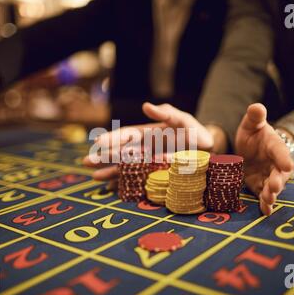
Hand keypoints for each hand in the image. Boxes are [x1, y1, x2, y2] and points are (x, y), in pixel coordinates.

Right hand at [83, 102, 216, 181]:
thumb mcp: (184, 120)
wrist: (208, 152)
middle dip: (103, 156)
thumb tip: (146, 106)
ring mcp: (146, 163)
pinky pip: (135, 180)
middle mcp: (143, 148)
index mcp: (147, 133)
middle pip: (119, 152)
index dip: (112, 138)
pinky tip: (110, 188)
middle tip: (86, 161)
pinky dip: (123, 183)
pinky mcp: (152, 175)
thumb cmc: (196, 133)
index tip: (98, 142)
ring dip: (109, 171)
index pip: (126, 136)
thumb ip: (168, 113)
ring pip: (124, 167)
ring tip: (93, 176)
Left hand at [235, 103, 293, 215]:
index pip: (280, 151)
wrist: (250, 150)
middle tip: (274, 186)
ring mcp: (268, 177)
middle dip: (278, 180)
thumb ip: (255, 117)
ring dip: (271, 193)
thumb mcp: (252, 124)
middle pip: (279, 173)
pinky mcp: (260, 187)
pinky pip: (264, 196)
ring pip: (273, 187)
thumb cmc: (253, 135)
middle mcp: (275, 164)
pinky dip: (265, 204)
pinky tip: (266, 211)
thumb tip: (256, 107)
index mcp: (274, 146)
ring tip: (268, 198)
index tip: (287, 165)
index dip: (283, 158)